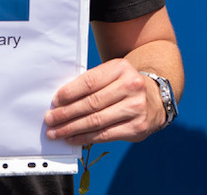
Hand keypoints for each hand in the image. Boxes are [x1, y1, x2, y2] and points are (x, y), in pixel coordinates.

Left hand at [45, 58, 161, 144]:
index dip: (70, 93)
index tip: (55, 101)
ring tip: (56, 132)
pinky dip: (85, 138)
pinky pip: (105, 134)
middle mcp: (131, 86)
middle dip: (66, 113)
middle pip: (91, 103)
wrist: (155, 99)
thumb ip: (92, 84)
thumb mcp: (112, 76)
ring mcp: (136, 107)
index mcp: (121, 68)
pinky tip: (73, 138)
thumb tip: (61, 102)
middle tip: (50, 119)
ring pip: (96, 121)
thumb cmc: (124, 87)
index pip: (90, 82)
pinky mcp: (137, 127)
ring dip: (72, 128)